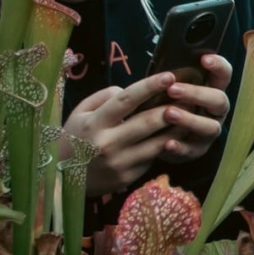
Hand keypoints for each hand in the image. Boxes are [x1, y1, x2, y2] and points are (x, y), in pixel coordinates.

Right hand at [64, 71, 197, 195]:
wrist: (61, 178)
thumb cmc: (74, 138)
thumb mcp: (80, 113)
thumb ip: (104, 97)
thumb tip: (129, 90)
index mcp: (94, 123)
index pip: (126, 100)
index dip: (149, 87)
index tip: (169, 76)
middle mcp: (107, 143)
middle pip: (147, 122)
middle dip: (172, 107)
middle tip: (190, 95)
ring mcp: (119, 162)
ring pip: (158, 142)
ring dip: (178, 128)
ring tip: (192, 114)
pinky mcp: (129, 177)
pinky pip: (153, 157)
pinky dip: (167, 146)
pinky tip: (178, 135)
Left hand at [156, 53, 231, 163]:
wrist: (160, 137)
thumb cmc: (167, 105)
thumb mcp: (172, 90)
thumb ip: (173, 80)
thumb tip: (164, 67)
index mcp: (213, 91)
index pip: (224, 75)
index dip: (218, 66)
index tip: (204, 59)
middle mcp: (216, 112)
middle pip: (219, 100)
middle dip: (197, 94)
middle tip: (172, 89)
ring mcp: (208, 132)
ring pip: (210, 127)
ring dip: (190, 120)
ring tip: (169, 114)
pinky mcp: (196, 151)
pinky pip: (191, 150)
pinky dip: (180, 147)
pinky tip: (167, 143)